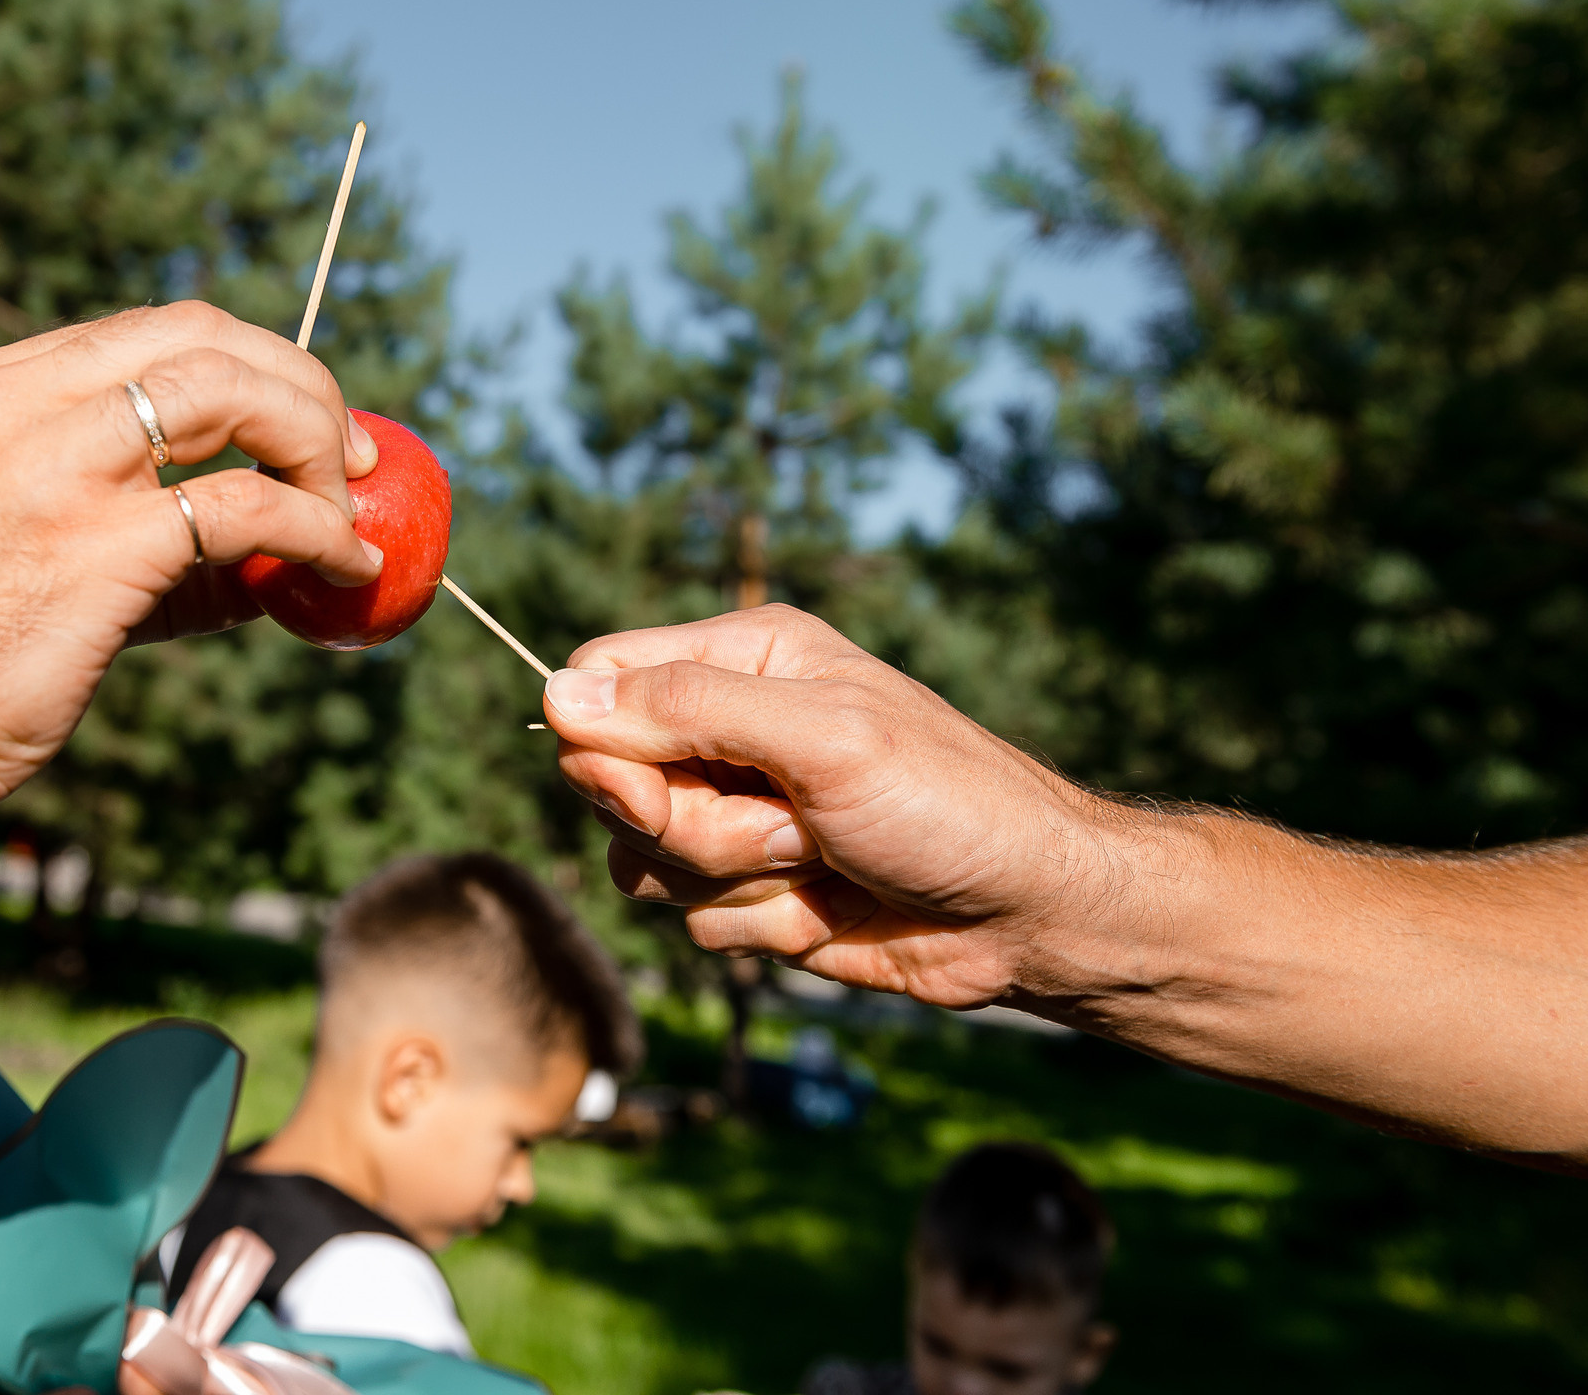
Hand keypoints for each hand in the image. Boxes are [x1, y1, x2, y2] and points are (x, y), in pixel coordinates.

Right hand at [0, 301, 380, 830]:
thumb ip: (108, 525)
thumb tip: (252, 558)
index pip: (147, 333)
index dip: (245, 364)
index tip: (296, 417)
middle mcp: (16, 407)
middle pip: (204, 337)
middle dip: (299, 381)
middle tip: (350, 450)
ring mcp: (53, 471)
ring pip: (232, 390)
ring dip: (315, 436)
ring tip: (348, 503)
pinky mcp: (93, 550)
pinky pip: (242, 508)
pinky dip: (316, 528)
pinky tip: (342, 566)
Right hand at [548, 604, 1112, 1005]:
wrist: (1030, 915)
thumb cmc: (948, 805)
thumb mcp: (820, 739)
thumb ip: (687, 710)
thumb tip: (557, 694)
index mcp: (745, 660)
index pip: (601, 680)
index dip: (603, 747)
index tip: (653, 790)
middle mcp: (731, 730)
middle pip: (611, 785)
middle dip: (692, 829)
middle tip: (790, 830)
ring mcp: (740, 814)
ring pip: (646, 863)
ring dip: (735, 881)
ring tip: (824, 864)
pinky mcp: (755, 889)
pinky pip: (696, 922)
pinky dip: (763, 926)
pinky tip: (832, 909)